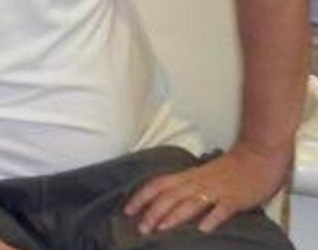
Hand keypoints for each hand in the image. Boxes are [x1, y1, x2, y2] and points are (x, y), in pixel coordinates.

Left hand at [122, 144, 289, 234]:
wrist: (259, 156)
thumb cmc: (230, 167)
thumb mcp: (202, 174)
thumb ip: (186, 185)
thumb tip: (167, 200)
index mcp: (189, 176)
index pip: (158, 184)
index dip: (142, 197)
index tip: (127, 210)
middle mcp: (198, 183)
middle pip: (170, 196)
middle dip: (153, 212)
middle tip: (141, 228)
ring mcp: (217, 191)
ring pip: (191, 203)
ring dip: (175, 216)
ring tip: (161, 229)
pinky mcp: (236, 199)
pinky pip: (222, 209)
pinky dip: (212, 218)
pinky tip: (203, 229)